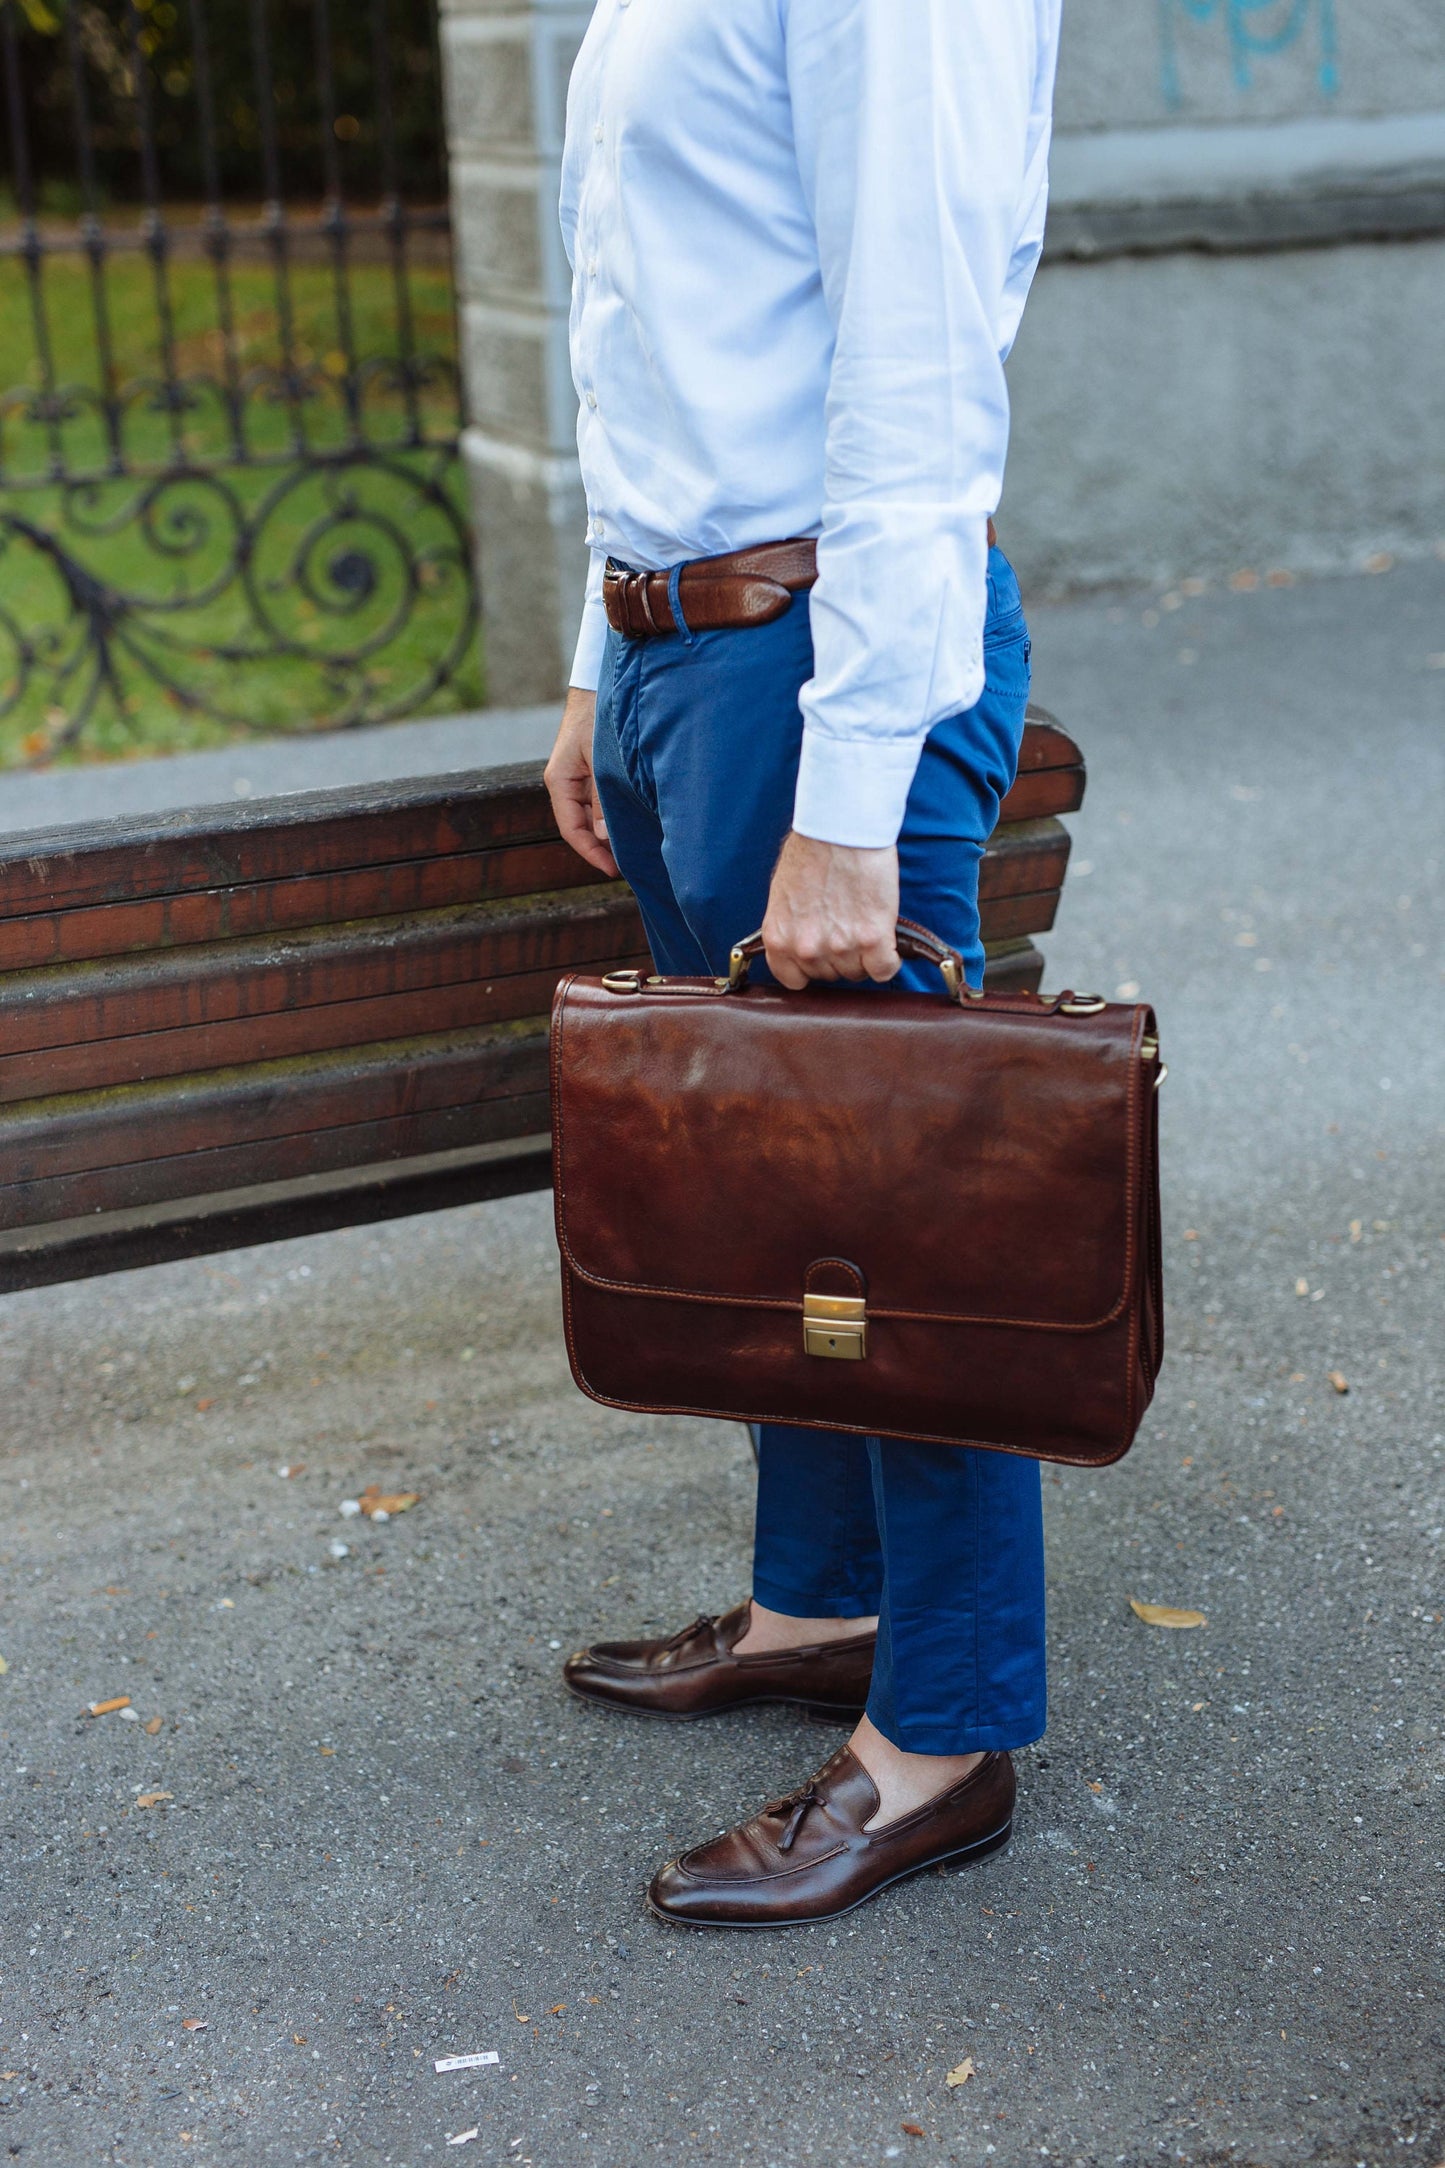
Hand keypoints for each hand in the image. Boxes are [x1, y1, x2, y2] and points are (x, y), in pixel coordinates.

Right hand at [543, 686, 617, 877]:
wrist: (602, 683)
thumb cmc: (598, 715)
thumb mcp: (602, 757)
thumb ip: (603, 797)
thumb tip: (606, 837)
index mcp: (560, 781)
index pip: (572, 829)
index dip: (591, 853)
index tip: (613, 870)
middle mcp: (567, 783)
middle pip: (582, 827)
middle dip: (604, 848)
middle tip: (630, 866)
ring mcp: (580, 778)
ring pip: (594, 816)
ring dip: (612, 832)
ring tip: (637, 849)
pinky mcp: (593, 771)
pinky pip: (602, 802)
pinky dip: (616, 815)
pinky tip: (635, 823)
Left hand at [762, 831, 899, 987]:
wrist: (840, 828)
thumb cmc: (812, 848)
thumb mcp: (783, 893)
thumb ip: (791, 925)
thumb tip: (803, 941)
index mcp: (779, 937)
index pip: (793, 980)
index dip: (810, 969)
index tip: (821, 957)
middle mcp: (806, 948)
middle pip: (829, 975)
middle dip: (838, 956)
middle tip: (847, 927)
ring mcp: (840, 946)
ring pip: (858, 973)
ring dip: (864, 955)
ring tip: (865, 925)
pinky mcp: (873, 939)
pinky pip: (884, 969)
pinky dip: (889, 960)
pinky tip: (886, 942)